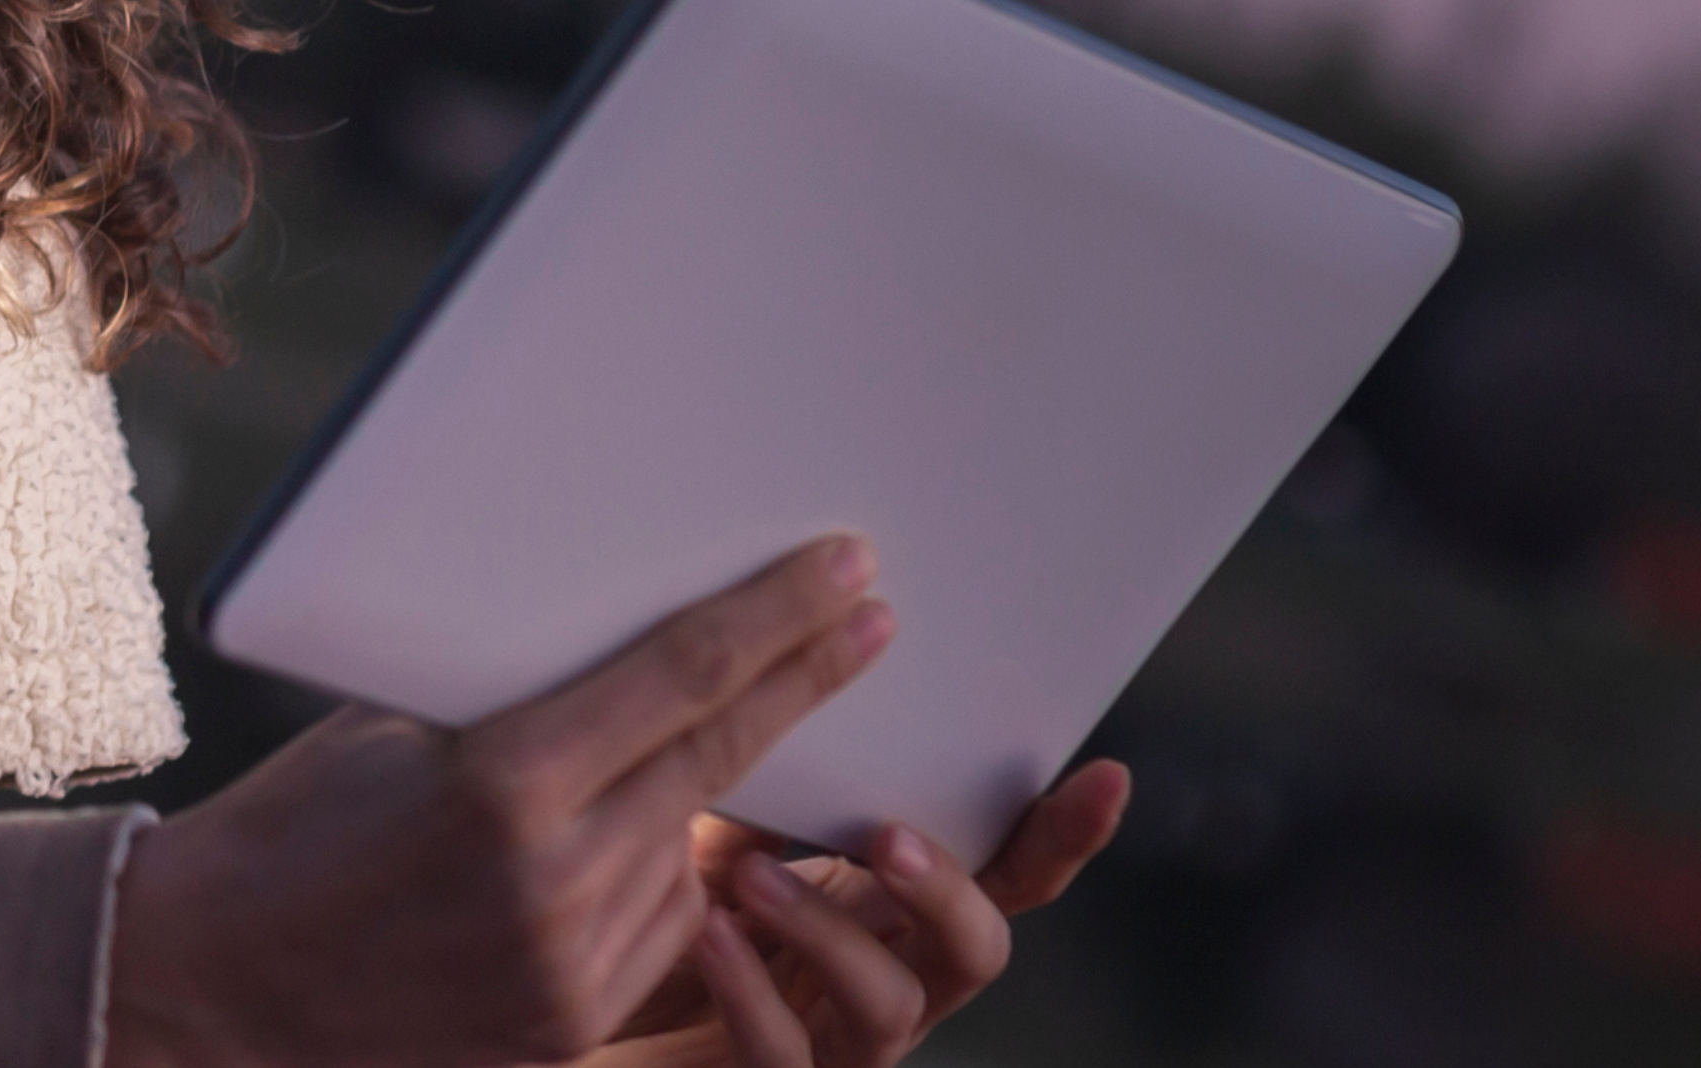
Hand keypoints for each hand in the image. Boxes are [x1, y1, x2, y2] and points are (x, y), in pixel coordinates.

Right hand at [105, 537, 893, 1067]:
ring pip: (692, 849)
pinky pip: (657, 928)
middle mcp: (551, 882)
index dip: (776, 620)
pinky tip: (609, 847)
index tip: (846, 573)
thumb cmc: (292, 826)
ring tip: (659, 754)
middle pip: (718, 759)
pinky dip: (653, 876)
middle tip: (868, 621)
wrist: (212, 981)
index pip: (682, 679)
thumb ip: (523, 698)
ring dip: (705, 797)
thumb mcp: (396, 727)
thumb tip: (641, 637)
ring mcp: (568, 969)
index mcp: (500, 784)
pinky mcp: (568, 1030)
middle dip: (803, 683)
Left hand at [573, 762, 1132, 1067]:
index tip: (1107, 775)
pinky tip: (706, 936)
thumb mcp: (722, 833)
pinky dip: (751, 994)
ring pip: (892, 1005)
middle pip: (979, 947)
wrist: (594, 1023)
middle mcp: (893, 980)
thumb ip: (778, 784)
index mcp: (899, 908)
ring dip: (828, 931)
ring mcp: (841, 1045)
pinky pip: (787, 1055)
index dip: (1063, 834)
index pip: (1007, 871)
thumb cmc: (663, 917)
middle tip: (889, 835)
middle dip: (947, 888)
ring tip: (751, 878)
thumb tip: (800, 670)